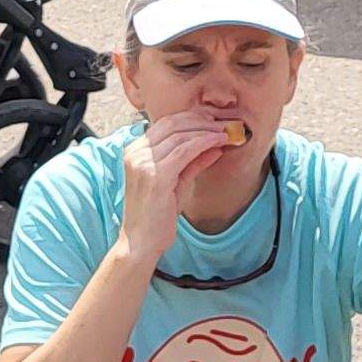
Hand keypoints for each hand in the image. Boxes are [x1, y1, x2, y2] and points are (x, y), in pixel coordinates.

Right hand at [116, 115, 232, 264]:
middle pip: (172, 123)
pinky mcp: (155, 174)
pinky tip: (219, 142)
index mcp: (135, 152)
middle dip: (200, 120)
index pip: (165, 124)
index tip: (212, 119)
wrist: (141, 243)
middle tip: (223, 122)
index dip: (190, 118)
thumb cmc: (156, 217)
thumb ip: (192, 163)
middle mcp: (135, 153)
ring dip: (206, 130)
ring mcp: (143, 162)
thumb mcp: (177, 183)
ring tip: (226, 132)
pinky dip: (204, 142)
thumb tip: (214, 146)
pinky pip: (185, 150)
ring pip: (180, 134)